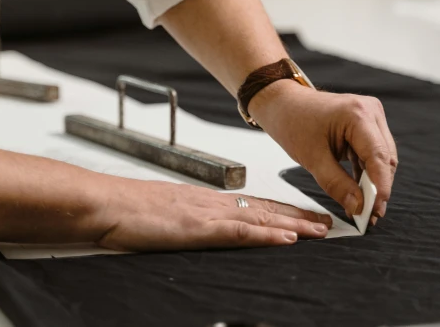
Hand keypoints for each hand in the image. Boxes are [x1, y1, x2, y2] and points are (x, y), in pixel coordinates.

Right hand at [94, 178, 332, 251]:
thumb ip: (193, 219)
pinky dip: (265, 234)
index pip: (256, 206)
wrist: (110, 204)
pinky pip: (239, 231)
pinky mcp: (199, 229)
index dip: (285, 211)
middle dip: (300, 216)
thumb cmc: (133, 210)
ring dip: (295, 224)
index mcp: (208, 203)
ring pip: (261, 218)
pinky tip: (286, 237)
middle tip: (330, 222)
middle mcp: (215, 205)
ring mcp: (209, 215)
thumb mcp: (170, 214)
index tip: (308, 216)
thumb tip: (208, 227)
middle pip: (267, 209)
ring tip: (322, 230)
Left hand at [249, 81, 396, 221]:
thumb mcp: (312, 158)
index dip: (380, 186)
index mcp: (358, 114)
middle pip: (384, 158)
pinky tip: (360, 194)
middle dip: (378, 188)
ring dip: (373, 183)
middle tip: (369, 217)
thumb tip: (358, 207)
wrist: (283, 104)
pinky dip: (366, 174)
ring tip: (364, 211)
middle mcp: (370, 111)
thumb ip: (337, 184)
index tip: (376, 211)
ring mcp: (370, 117)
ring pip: (381, 158)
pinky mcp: (366, 125)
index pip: (378, 156)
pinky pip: (372, 154)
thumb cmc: (293, 123)